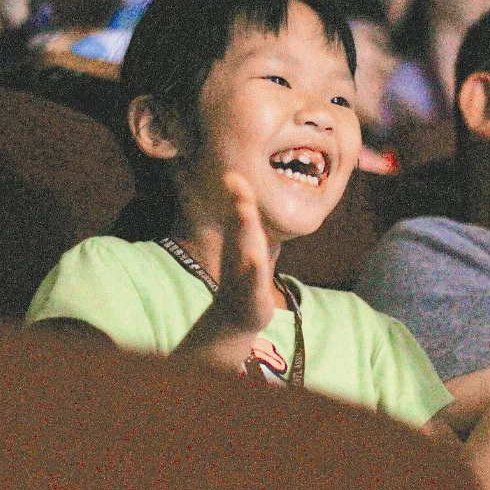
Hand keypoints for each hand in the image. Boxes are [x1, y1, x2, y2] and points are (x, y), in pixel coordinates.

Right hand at [208, 172, 274, 334]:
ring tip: (244, 209)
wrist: (237, 315)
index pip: (239, 214)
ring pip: (244, 249)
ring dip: (244, 230)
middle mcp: (237, 253)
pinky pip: (253, 279)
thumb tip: (241, 193)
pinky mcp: (251, 292)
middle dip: (240, 204)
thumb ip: (242, 218)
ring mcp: (242, 272)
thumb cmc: (245, 273)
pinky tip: (255, 258)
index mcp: (239, 241)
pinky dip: (253, 269)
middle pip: (240, 226)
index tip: (234, 173)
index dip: (237, 194)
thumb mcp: (244, 245)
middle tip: (237, 183)